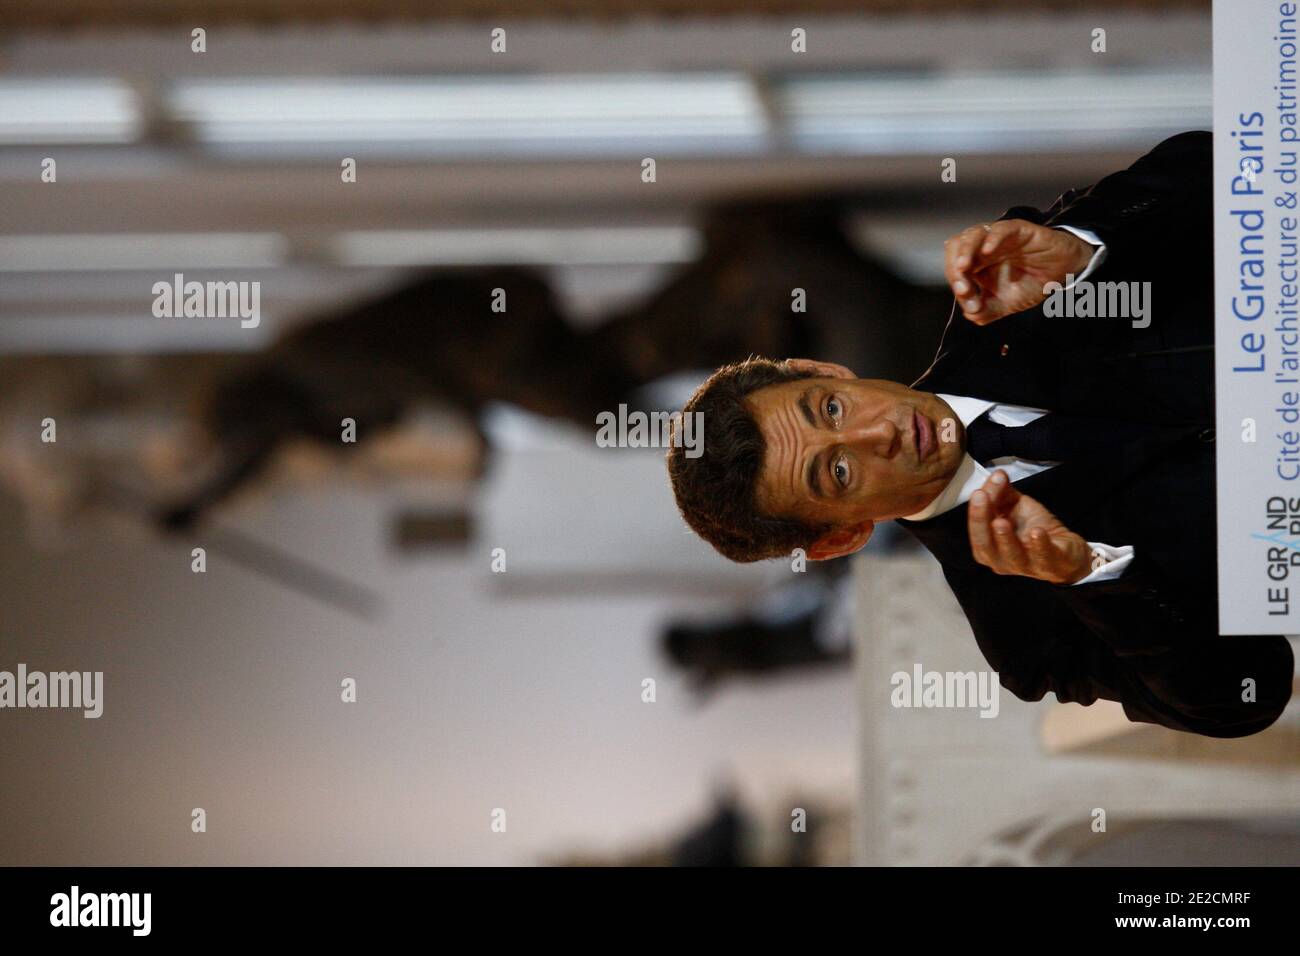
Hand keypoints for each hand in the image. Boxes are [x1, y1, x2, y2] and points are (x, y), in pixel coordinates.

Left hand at [944, 219, 1095, 324]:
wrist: (1063, 273)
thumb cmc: (1031, 283)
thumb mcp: (1006, 305)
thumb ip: (985, 311)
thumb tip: (969, 312)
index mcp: (975, 264)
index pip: (953, 268)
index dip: (955, 284)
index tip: (970, 301)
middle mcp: (982, 249)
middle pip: (955, 248)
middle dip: (952, 268)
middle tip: (963, 287)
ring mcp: (998, 238)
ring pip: (972, 235)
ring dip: (964, 252)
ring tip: (964, 268)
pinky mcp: (1018, 230)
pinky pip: (1000, 229)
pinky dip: (992, 238)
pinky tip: (988, 251)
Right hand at [967, 470, 1090, 583]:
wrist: (1066, 550)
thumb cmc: (1034, 530)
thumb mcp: (1015, 508)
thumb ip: (1002, 493)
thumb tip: (997, 475)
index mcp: (990, 548)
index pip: (977, 532)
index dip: (976, 512)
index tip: (980, 491)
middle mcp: (1003, 562)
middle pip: (986, 547)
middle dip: (981, 522)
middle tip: (983, 497)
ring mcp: (1028, 566)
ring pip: (1013, 557)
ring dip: (1006, 539)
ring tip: (1002, 521)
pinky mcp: (1053, 564)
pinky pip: (1045, 558)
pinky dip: (1040, 545)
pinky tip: (1037, 532)